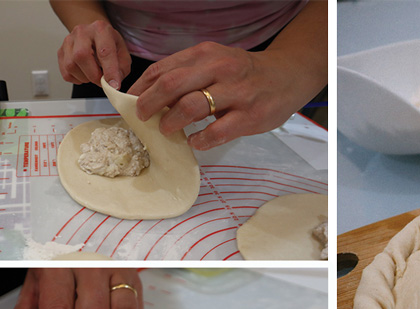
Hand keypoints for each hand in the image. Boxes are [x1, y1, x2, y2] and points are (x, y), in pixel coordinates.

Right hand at [58, 18, 131, 88]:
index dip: (110, 71)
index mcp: (100, 29)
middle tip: (102, 81)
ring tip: (94, 75)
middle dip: (94, 75)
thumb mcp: (122, 53)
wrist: (94, 35)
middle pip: (81, 56)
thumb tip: (112, 84)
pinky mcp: (61, 51)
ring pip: (71, 66)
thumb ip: (121, 68)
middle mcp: (82, 32)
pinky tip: (85, 74)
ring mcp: (68, 41)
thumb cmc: (108, 44)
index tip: (114, 85)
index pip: (104, 51)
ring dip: (85, 78)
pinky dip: (77, 79)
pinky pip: (66, 72)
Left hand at [127, 41, 322, 149]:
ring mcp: (237, 93)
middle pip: (171, 85)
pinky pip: (217, 132)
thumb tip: (151, 95)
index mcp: (206, 54)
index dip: (141, 87)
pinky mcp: (251, 116)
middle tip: (143, 118)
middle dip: (149, 104)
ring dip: (171, 122)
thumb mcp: (216, 61)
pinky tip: (196, 142)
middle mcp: (220, 69)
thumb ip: (188, 73)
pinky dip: (200, 140)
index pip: (163, 69)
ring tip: (168, 130)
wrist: (288, 76)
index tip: (131, 102)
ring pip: (191, 107)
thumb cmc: (245, 72)